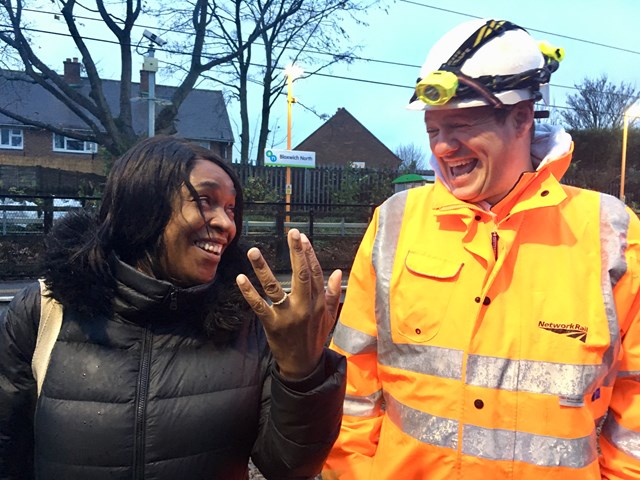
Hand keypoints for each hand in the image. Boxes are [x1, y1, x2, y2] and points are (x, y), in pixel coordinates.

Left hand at [236, 228, 341, 379]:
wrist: (303, 365)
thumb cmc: (315, 337)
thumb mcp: (330, 317)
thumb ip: (334, 294)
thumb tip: (337, 272)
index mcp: (319, 302)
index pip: (315, 273)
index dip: (309, 254)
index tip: (302, 238)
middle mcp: (305, 306)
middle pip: (301, 274)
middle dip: (296, 252)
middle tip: (290, 233)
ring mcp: (288, 315)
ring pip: (274, 287)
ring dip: (263, 268)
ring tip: (254, 251)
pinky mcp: (272, 324)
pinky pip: (259, 305)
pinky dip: (249, 292)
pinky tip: (241, 278)